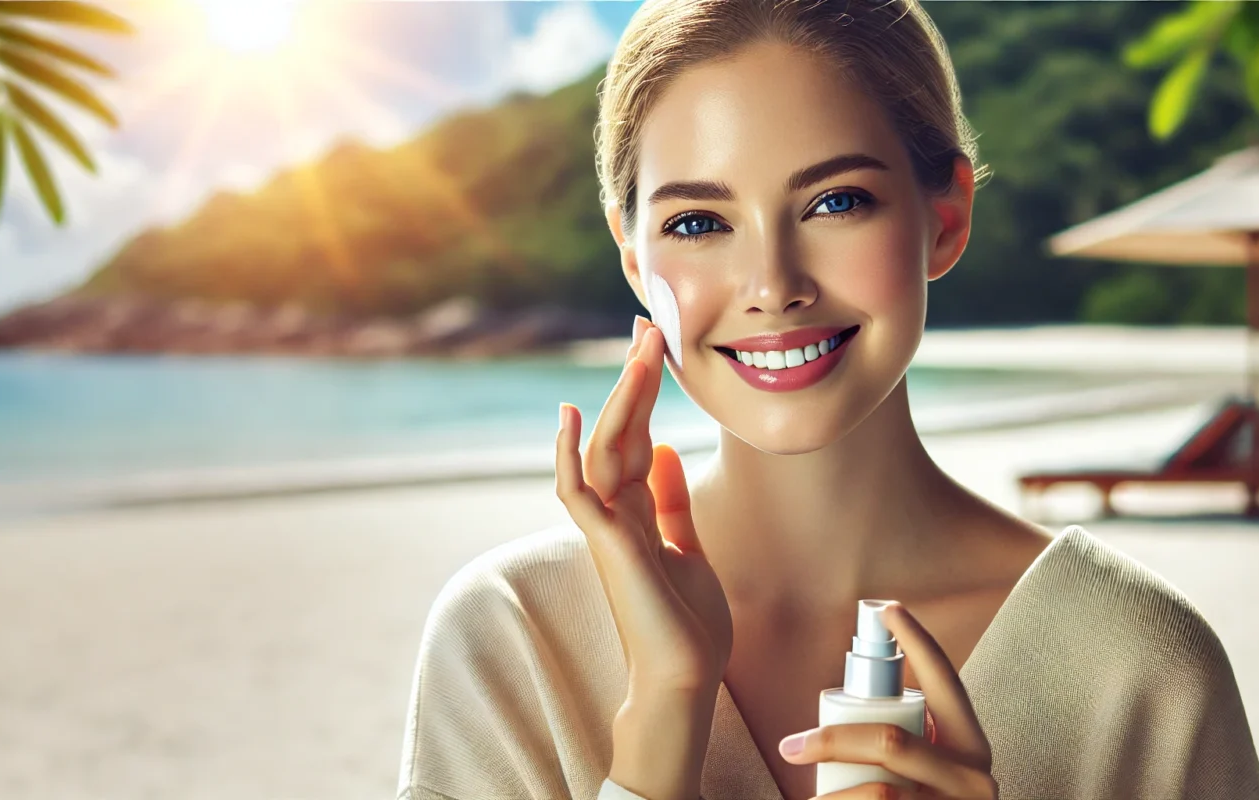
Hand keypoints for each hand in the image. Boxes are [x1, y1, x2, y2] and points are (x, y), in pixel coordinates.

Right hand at [555, 316, 732, 693]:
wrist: (684, 678)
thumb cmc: (686, 625)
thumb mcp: (689, 549)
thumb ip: (674, 503)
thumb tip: (671, 451)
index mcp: (635, 511)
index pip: (636, 436)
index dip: (644, 392)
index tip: (654, 346)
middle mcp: (615, 512)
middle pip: (620, 431)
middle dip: (633, 379)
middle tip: (646, 326)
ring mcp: (606, 527)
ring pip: (603, 449)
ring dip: (619, 398)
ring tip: (636, 350)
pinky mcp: (606, 545)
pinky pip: (576, 491)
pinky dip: (569, 454)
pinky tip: (571, 415)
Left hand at [777, 602, 996, 798]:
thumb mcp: (928, 772)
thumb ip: (902, 741)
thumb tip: (848, 700)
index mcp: (973, 748)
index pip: (948, 682)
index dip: (918, 641)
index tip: (885, 609)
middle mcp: (977, 779)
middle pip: (891, 742)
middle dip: (832, 738)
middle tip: (790, 747)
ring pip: (878, 793)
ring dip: (828, 799)